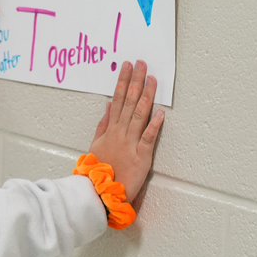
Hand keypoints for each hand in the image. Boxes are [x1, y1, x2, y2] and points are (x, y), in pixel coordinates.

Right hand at [87, 61, 164, 203]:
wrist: (99, 193)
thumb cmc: (98, 172)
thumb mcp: (96, 145)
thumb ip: (103, 124)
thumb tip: (108, 105)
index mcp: (110, 130)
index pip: (118, 99)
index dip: (123, 81)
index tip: (127, 66)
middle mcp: (120, 133)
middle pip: (129, 102)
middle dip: (136, 81)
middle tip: (141, 63)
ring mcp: (130, 144)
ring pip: (139, 115)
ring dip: (146, 96)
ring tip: (152, 79)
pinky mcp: (141, 157)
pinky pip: (148, 138)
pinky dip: (154, 125)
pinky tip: (160, 112)